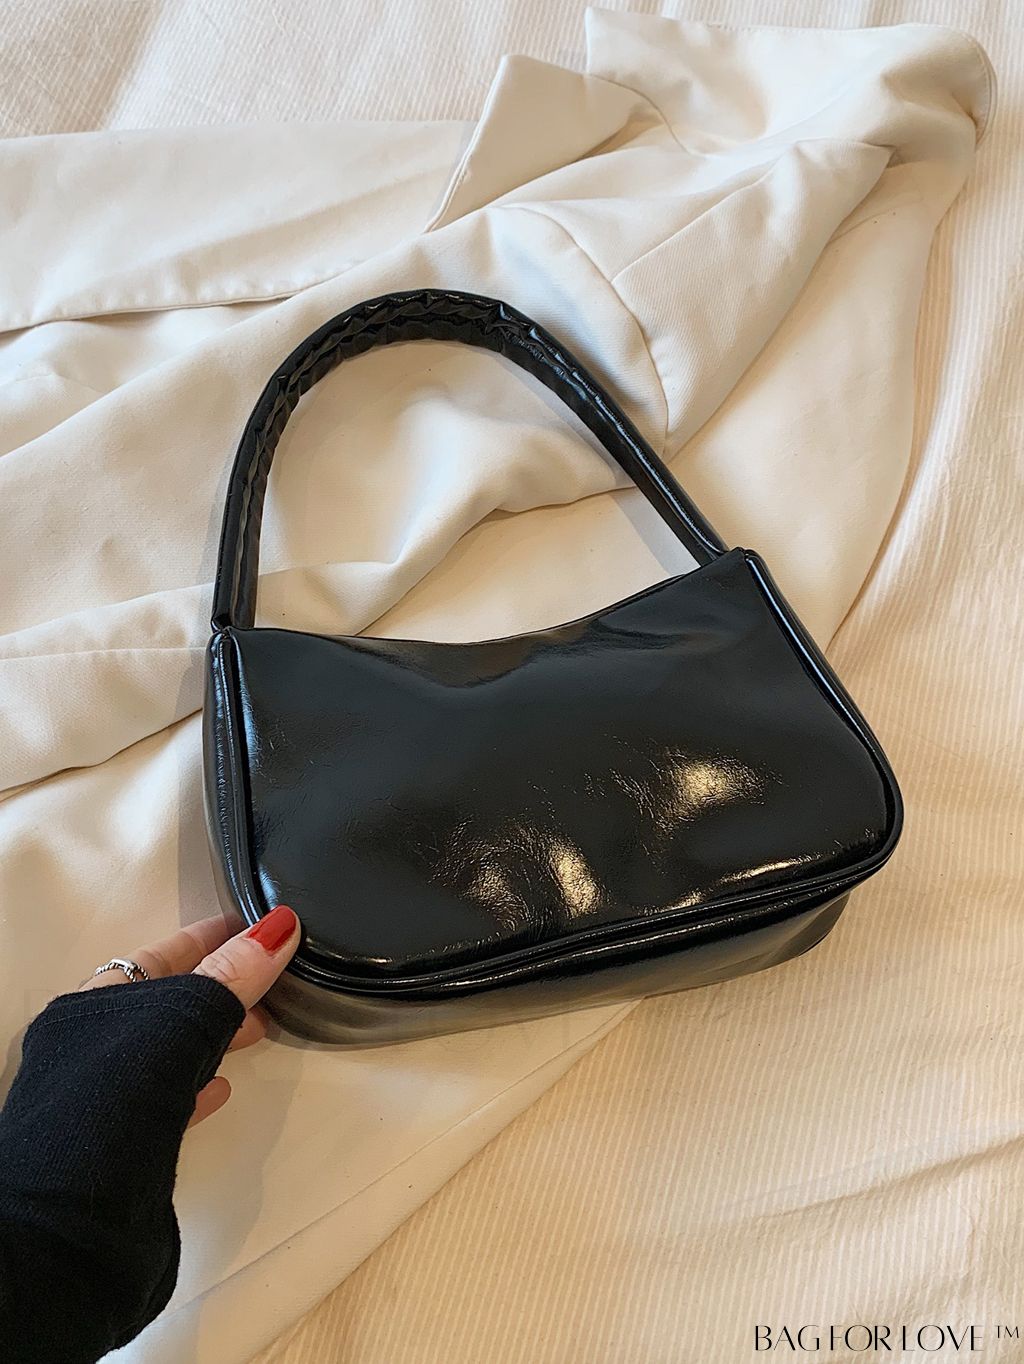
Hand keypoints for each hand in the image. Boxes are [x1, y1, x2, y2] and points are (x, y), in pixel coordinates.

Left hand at [80, 906, 300, 1125]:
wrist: (87, 1192)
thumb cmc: (124, 1087)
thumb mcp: (189, 1014)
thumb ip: (233, 974)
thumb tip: (277, 929)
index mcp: (100, 1000)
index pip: (162, 954)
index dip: (209, 938)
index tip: (250, 929)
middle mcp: (97, 1042)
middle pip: (169, 1001)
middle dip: (221, 989)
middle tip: (265, 981)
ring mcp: (108, 1093)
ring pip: (170, 1050)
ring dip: (214, 1037)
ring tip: (254, 1031)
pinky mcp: (125, 1138)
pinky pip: (168, 1098)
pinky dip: (198, 1085)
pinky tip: (220, 1088)